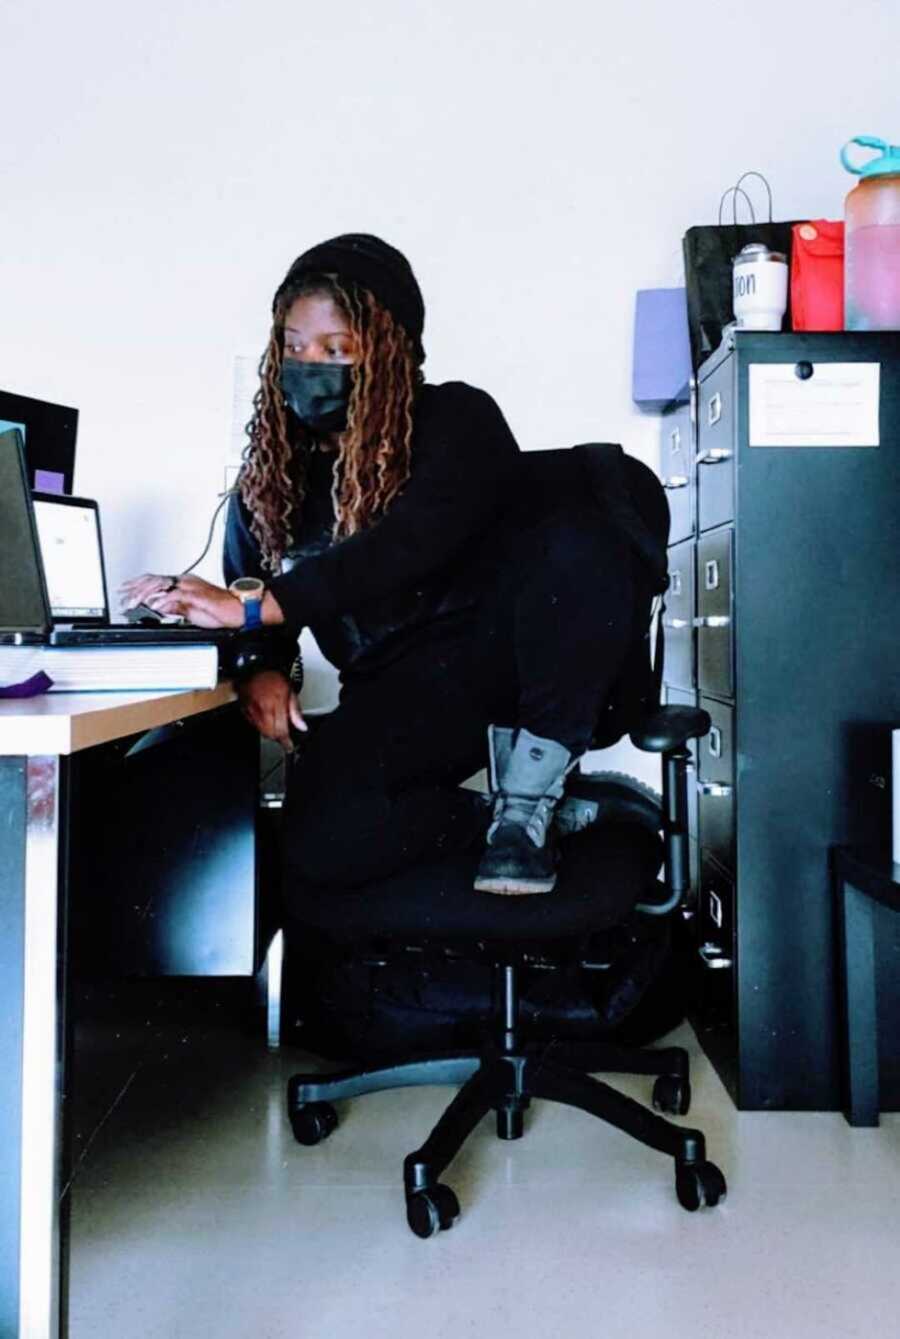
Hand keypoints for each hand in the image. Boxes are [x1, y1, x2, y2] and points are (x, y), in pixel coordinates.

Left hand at [119, 574, 242, 629]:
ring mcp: (191, 587)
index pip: (156, 580)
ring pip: (162, 585)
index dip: (137, 584)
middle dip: (135, 589)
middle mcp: (185, 581)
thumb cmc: (220, 611)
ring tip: (133, 602)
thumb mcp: (191, 611)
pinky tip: (153, 605)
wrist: (240, 610)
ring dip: (144, 594)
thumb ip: (175, 608)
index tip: (124, 590)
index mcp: (184, 583)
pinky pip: (176, 596)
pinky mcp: (197, 596)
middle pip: (154, 580)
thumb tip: (158, 608)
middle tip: (123, 597)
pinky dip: (162, 601)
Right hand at [238, 670, 306, 748]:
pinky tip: (266, 719)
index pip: (281, 732)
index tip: (289, 747)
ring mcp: (251, 711)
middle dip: (278, 738)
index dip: (286, 743)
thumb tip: (301, 726)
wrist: (253, 667)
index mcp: (275, 706)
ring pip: (261, 732)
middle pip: (270, 735)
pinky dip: (260, 726)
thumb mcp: (291, 691)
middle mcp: (262, 711)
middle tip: (285, 736)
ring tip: (276, 727)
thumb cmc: (272, 676)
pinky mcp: (244, 710)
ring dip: (270, 733)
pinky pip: (253, 724)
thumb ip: (296, 711)